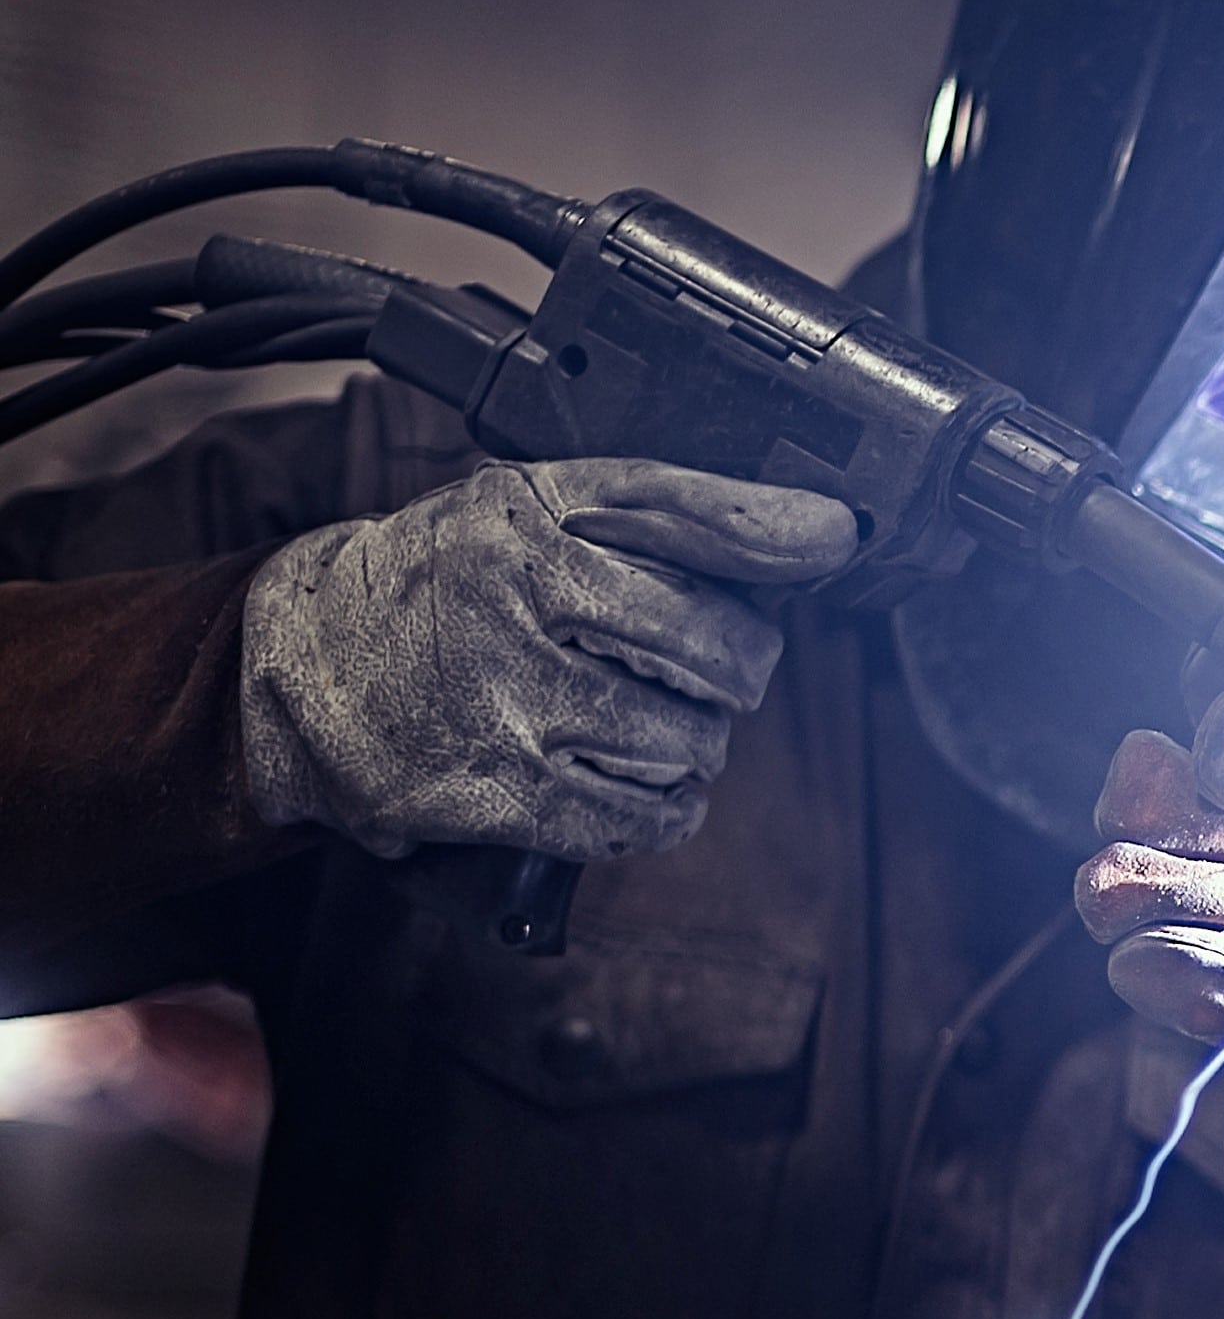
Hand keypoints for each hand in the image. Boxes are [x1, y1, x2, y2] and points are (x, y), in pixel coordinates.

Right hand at [238, 456, 859, 861]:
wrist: (295, 665)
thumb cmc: (441, 575)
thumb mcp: (538, 501)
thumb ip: (676, 503)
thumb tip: (824, 526)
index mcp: (525, 526)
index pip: (700, 530)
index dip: (783, 543)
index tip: (833, 539)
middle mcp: (513, 611)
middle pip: (718, 650)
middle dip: (733, 664)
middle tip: (701, 663)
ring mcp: (505, 712)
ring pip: (689, 741)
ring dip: (695, 741)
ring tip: (650, 719)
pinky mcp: (497, 800)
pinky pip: (639, 817)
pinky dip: (664, 805)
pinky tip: (640, 780)